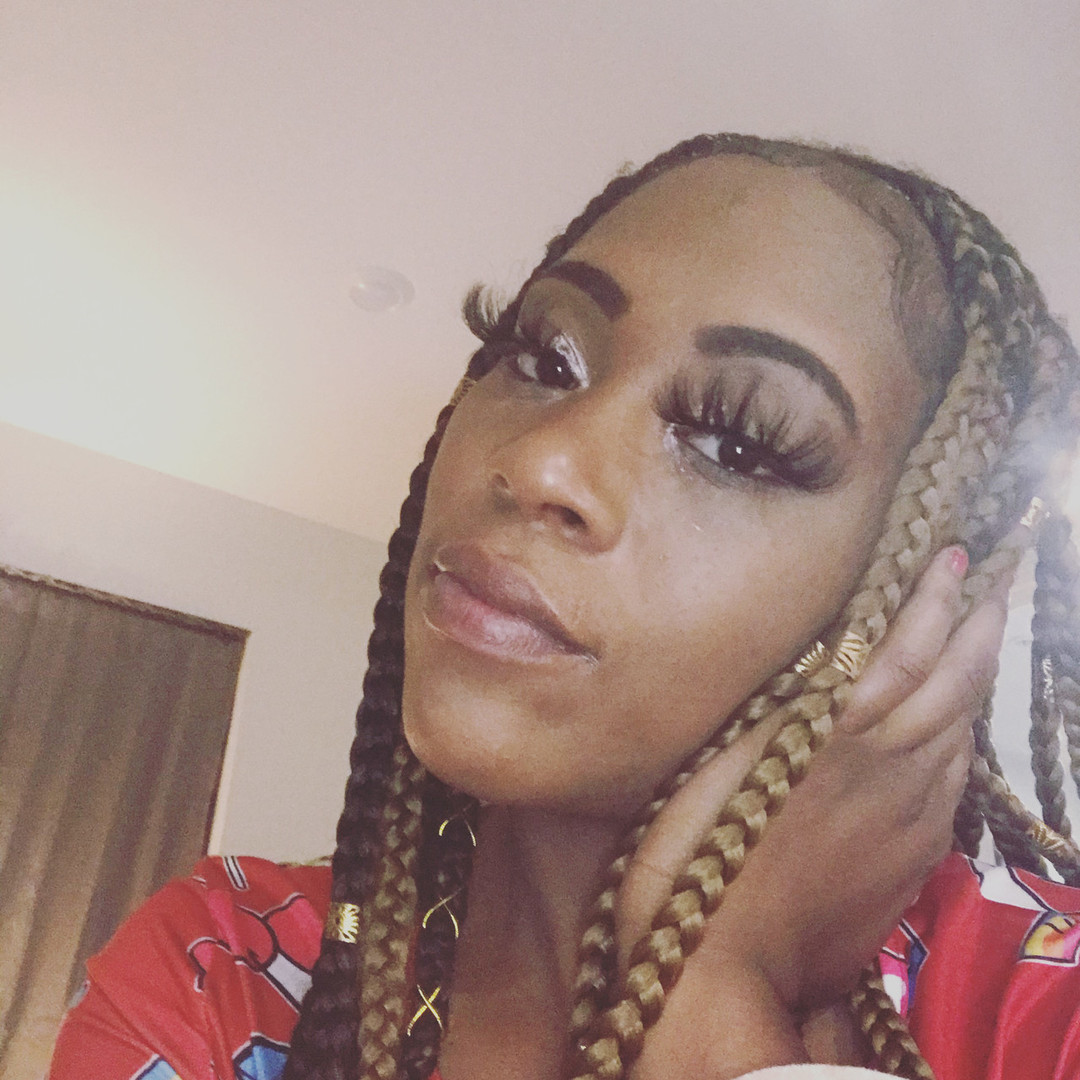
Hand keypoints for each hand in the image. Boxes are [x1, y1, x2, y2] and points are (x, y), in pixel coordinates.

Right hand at [619, 546, 1008, 1078]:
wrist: (725, 966)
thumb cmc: (696, 850)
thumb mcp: (723, 756)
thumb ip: (782, 703)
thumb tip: (819, 659)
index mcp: (834, 727)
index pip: (903, 647)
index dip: (932, 599)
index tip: (953, 556)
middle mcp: (887, 763)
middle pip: (953, 682)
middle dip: (978, 623)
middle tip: (998, 576)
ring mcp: (910, 814)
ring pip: (960, 730)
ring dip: (975, 675)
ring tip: (984, 634)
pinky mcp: (913, 859)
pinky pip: (952, 784)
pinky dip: (960, 739)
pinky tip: (957, 729)